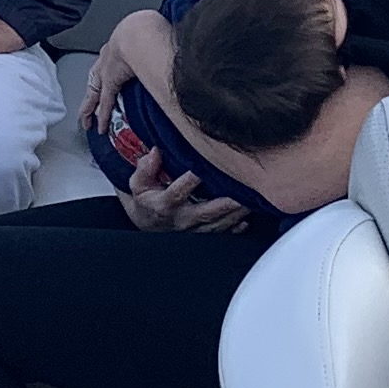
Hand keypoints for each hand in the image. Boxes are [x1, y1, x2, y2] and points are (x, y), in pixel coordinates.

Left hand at [82, 14, 173, 135]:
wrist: (139, 31)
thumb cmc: (147, 27)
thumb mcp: (149, 33)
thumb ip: (159, 43)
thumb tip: (174, 47)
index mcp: (118, 45)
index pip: (110, 61)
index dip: (108, 71)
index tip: (108, 78)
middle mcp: (108, 58)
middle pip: (95, 79)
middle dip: (92, 94)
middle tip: (87, 106)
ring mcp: (106, 71)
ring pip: (94, 92)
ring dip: (90, 108)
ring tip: (87, 122)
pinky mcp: (110, 83)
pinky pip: (104, 102)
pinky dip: (102, 116)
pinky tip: (100, 127)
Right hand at [118, 149, 254, 235]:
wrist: (147, 223)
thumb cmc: (146, 200)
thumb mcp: (137, 183)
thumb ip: (145, 168)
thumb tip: (155, 152)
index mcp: (164, 204)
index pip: (178, 191)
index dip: (190, 180)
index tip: (202, 168)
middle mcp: (181, 219)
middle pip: (206, 212)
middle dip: (225, 203)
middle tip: (242, 193)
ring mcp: (193, 230)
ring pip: (218, 224)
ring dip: (235, 214)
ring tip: (252, 201)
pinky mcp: (202, 235)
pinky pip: (221, 235)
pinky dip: (234, 229)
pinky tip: (245, 222)